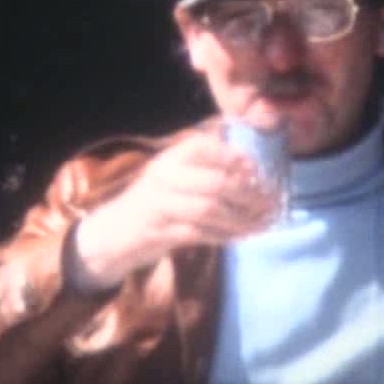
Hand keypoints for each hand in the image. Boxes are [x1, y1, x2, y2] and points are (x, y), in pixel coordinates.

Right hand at [72, 128, 277, 289]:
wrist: (113, 233)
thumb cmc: (155, 201)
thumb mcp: (176, 176)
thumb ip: (206, 168)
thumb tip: (251, 167)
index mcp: (171, 158)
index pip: (205, 147)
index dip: (235, 158)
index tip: (258, 171)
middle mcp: (164, 176)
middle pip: (214, 184)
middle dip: (248, 196)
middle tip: (270, 203)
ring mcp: (159, 205)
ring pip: (209, 211)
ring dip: (241, 219)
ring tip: (262, 223)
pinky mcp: (159, 232)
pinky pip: (199, 234)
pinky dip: (224, 236)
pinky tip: (241, 236)